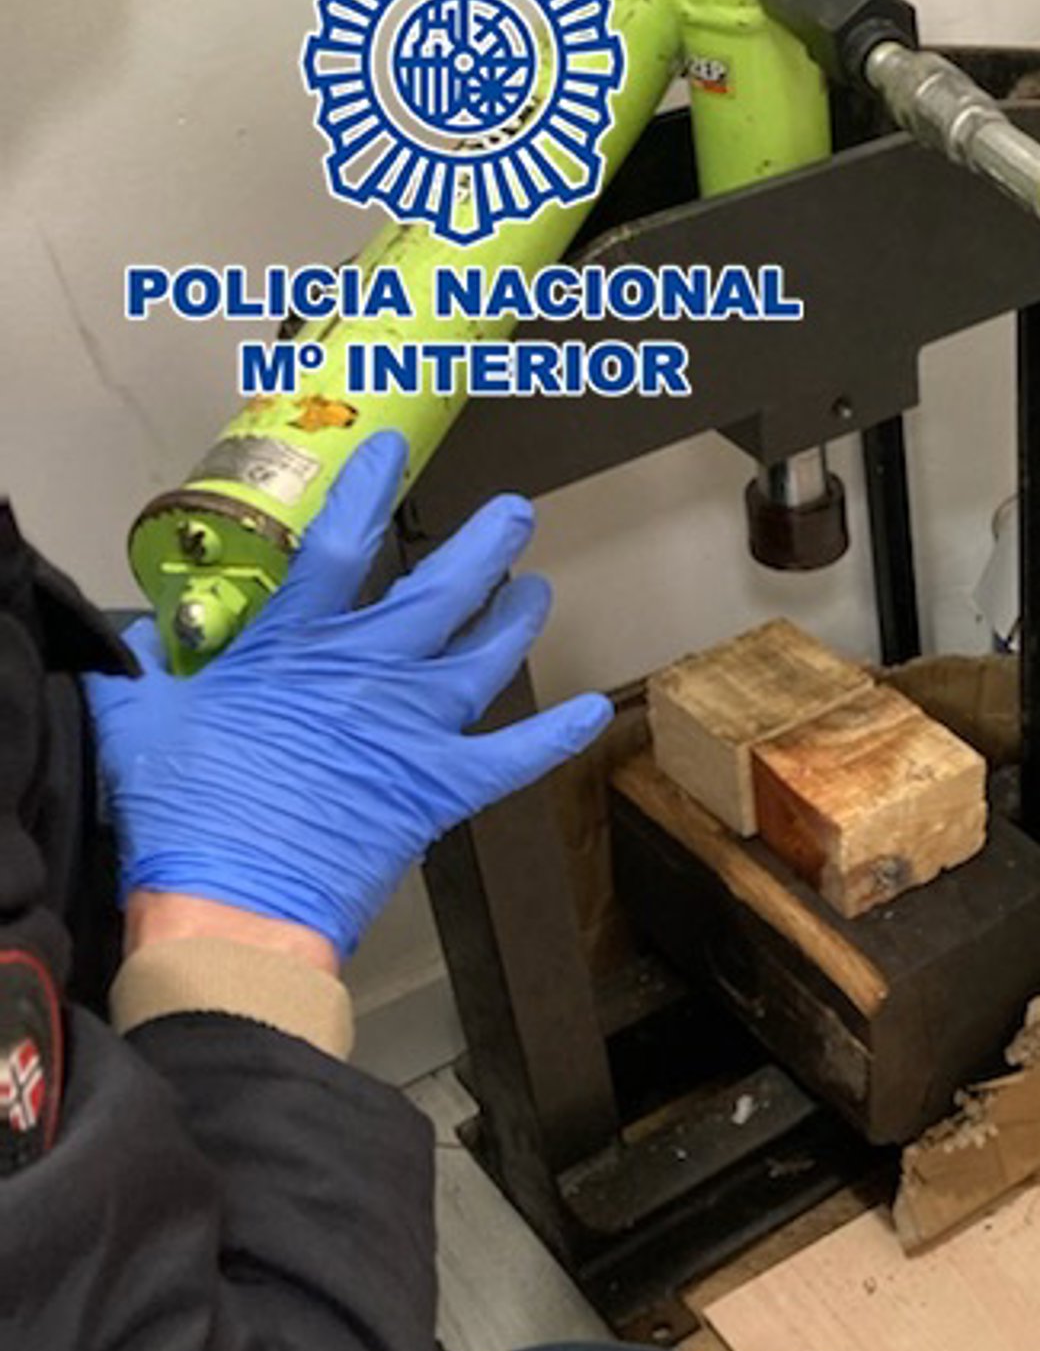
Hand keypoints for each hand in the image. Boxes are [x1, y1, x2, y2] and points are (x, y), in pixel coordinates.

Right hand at [86, 432, 610, 957]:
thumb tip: (135, 640)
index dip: (366, 490)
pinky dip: (555, 735)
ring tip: (537, 593)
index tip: (390, 452)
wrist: (234, 899)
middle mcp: (369, 671)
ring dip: (516, 620)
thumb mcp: (138, 717)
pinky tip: (593, 712)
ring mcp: (412, 727)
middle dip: (485, 545)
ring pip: (484, 656)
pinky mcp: (439, 786)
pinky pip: (513, 755)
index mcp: (297, 644)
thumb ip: (143, 665)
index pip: (340, 545)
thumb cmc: (188, 811)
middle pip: (441, 590)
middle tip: (516, 516)